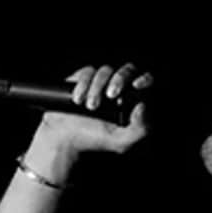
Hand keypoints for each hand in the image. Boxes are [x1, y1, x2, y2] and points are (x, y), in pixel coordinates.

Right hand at [34, 62, 152, 155]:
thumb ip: (140, 130)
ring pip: (106, 70)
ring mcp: (101, 82)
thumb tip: (143, 106)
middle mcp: (119, 89)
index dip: (145, 79)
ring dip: (97, 88)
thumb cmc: (94, 141)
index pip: (146, 82)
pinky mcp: (84, 79)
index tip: (137, 86)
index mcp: (132, 102)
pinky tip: (78, 100)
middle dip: (120, 79)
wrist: (65, 138)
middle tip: (110, 95)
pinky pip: (88, 72)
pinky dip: (83, 85)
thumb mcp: (121, 142)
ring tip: (90, 107)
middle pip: (128, 70)